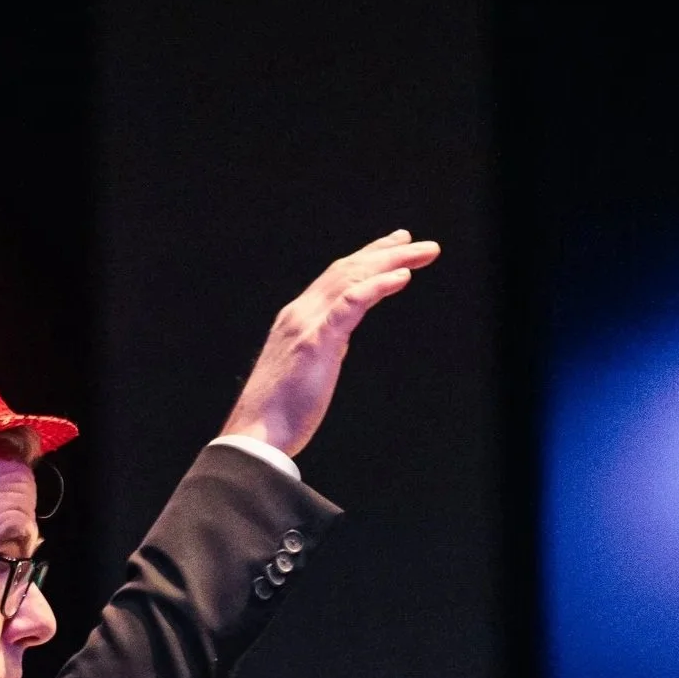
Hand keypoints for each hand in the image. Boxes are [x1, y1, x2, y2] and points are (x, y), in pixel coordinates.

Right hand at [220, 229, 441, 457]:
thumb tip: (340, 339)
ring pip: (352, 278)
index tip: (395, 246)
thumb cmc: (281, 412)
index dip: (367, 258)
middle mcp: (300, 312)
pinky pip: (351, 304)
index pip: (336, 277)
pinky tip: (403, 276)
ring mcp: (307, 324)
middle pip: (347, 269)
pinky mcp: (317, 341)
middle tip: (421, 243)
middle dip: (386, 252)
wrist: (255, 434)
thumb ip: (323, 347)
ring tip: (423, 252)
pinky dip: (378, 286)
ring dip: (391, 262)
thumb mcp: (306, 368)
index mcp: (298, 318)